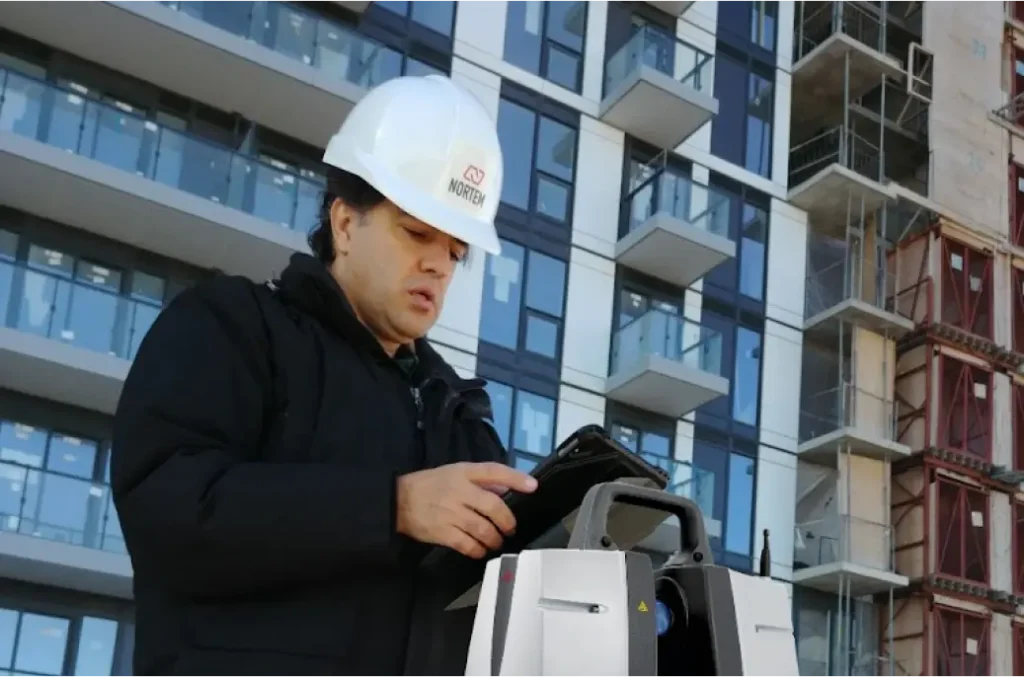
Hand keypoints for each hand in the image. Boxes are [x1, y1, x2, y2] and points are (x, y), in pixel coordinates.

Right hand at [396, 462, 537, 558]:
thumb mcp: (454, 474)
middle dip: (507, 521)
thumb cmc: (429, 485)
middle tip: (509, 528)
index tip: (533, 486)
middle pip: (494, 506)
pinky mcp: (442, 532)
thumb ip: (480, 481)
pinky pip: (468, 545)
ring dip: (494, 539)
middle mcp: (459, 491)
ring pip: (484, 529)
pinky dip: (478, 550)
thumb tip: (505, 490)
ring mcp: (451, 513)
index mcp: (463, 473)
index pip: (494, 471)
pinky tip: (479, 550)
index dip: (516, 478)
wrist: (397, 501)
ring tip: (495, 541)